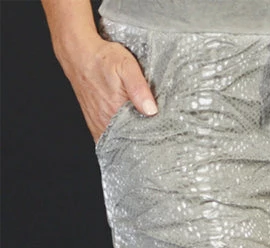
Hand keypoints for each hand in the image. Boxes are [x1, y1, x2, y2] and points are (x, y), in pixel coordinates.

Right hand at [56, 31, 156, 145]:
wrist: (78, 54)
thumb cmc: (102, 58)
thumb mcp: (126, 66)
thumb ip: (139, 88)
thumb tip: (151, 110)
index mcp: (116, 112)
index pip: (139, 136)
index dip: (152, 137)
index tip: (161, 134)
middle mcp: (105, 122)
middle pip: (129, 142)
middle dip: (143, 141)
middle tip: (155, 134)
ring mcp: (99, 125)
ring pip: (119, 142)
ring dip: (131, 140)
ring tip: (143, 133)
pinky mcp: (95, 125)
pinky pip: (109, 140)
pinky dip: (119, 139)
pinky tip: (128, 133)